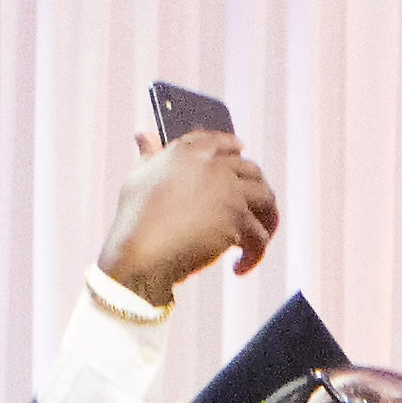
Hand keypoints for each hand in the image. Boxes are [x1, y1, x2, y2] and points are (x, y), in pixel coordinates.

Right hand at [94, 126, 277, 306]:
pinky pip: (260, 236)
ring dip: (267, 220)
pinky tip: (239, 267)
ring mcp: (227, 190)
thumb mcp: (137, 179)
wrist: (142, 252)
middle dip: (257, 190)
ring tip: (257, 241)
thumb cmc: (134, 221)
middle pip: (251, 170)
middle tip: (257, 212)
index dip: (234, 148)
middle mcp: (211, 165)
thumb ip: (148, 155)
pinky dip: (253, 254)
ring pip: (266, 198)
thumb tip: (143, 135)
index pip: (221, 141)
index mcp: (185, 151)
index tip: (242, 153)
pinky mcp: (237, 218)